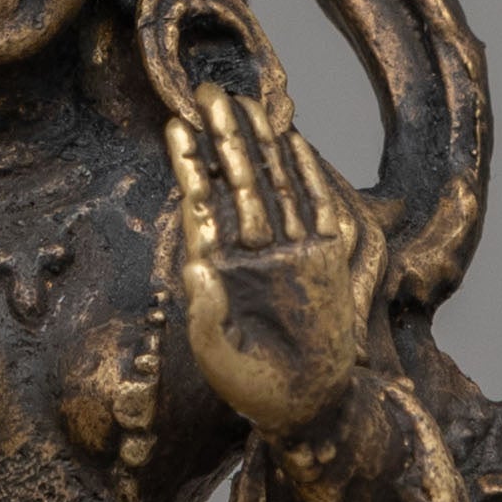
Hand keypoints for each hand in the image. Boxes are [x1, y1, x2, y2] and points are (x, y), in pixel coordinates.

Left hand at [167, 83, 385, 440]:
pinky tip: (292, 140)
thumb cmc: (254, 391)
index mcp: (219, 270)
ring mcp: (289, 253)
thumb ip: (206, 314)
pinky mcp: (325, 260)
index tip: (176, 127)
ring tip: (244, 102)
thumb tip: (197, 264)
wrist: (308, 410)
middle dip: (223, 138)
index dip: (189, 166)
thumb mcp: (219, 358)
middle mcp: (252, 254)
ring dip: (259, 144)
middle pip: (237, 182)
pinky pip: (316, 205)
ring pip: (273, 184)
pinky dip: (306, 173)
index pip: (201, 206)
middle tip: (209, 92)